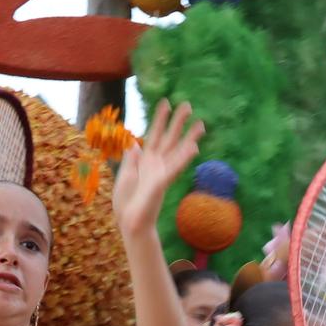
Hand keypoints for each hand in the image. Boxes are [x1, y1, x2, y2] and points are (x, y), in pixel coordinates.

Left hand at [112, 100, 204, 238]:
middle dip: (179, 122)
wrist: (130, 223)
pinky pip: (174, 168)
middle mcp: (157, 164)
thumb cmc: (127, 204)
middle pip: (170, 139)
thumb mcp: (124, 176)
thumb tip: (135, 144)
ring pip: (178, 151)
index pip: (155, 135)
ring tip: (201, 124)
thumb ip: (131, 160)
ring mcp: (162, 173)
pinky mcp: (162, 183)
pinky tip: (193, 147)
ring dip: (189, 138)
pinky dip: (183, 158)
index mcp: (146, 161)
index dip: (160, 119)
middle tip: (189, 105)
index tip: (166, 102)